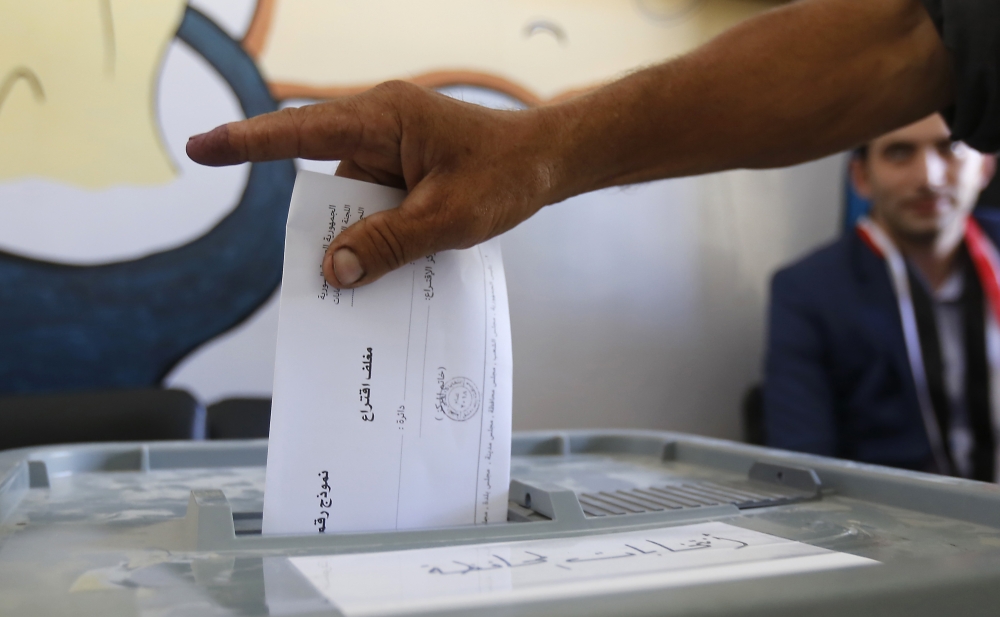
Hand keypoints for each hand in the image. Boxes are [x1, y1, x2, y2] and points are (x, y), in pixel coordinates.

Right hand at [186, 81, 562, 287]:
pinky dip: (377, 232)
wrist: (549, 162)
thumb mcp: (446, 218)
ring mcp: (393, 149)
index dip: (248, 143)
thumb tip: (335, 271)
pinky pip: (374, 202)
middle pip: (324, 176)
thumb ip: (388, 243)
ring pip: (350, 197)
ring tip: (368, 279)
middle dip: (323, 222)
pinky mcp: (405, 168)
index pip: (301, 132)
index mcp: (383, 120)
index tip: (201, 149)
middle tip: (319, 274)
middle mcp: (380, 127)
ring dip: (357, 235)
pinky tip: (391, 265)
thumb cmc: (505, 175)